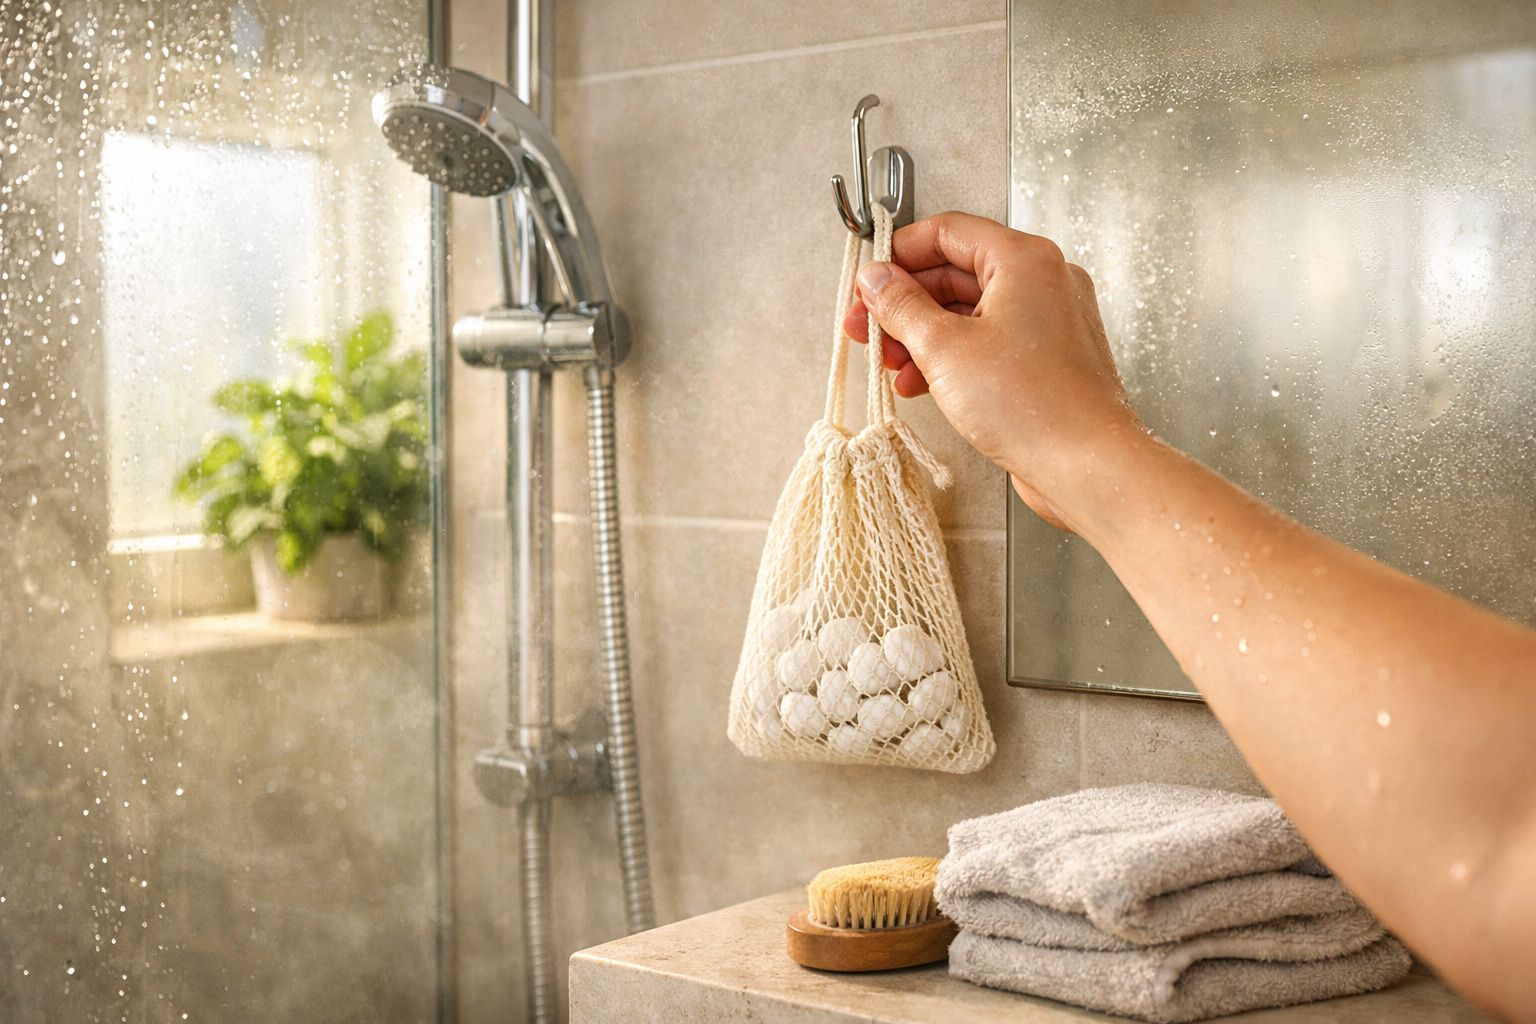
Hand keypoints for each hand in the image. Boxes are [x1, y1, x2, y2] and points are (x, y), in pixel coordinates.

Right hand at [843, 211, 1144, 530]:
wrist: (1086, 465)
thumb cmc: (1035, 406)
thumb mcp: (944, 348)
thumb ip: (902, 305)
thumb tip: (877, 279)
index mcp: (1024, 260)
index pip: (946, 231)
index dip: (898, 255)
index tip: (868, 282)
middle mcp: (1043, 282)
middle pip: (955, 271)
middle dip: (904, 303)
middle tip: (869, 327)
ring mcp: (1048, 321)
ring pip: (969, 311)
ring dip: (922, 334)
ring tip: (892, 364)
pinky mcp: (1046, 358)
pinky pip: (987, 341)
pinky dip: (951, 356)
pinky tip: (922, 382)